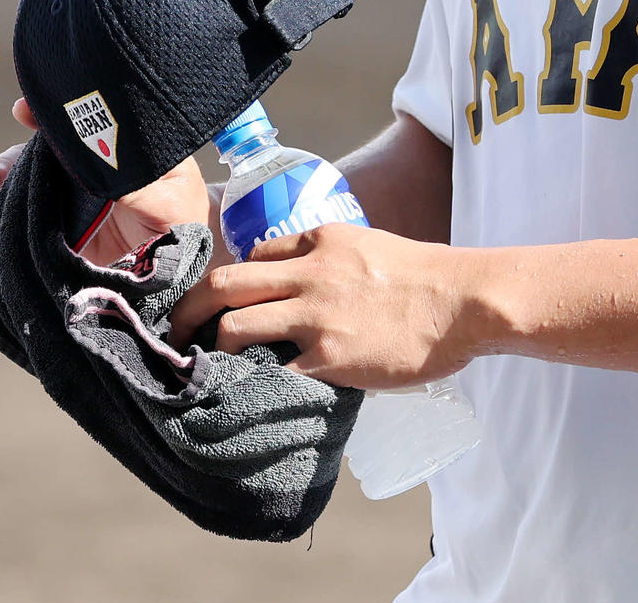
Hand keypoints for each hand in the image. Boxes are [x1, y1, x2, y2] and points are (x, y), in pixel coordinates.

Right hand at [0, 97, 211, 266]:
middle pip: (52, 149)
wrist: (185, 261)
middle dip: (19, 152)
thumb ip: (142, 188)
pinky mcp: (68, 224)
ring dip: (8, 176)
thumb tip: (107, 173)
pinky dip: (11, 205)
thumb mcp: (173, 199)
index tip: (25, 110)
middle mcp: (98, 165)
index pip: (86, 123)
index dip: (56, 116)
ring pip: (37, 176)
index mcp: (126, 148)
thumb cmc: (185, 218)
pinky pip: (34, 210)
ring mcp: (81, 194)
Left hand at [168, 223, 489, 387]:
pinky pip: (272, 371)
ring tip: (201, 370)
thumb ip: (339, 264)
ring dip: (211, 348)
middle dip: (189, 309)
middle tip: (174, 333)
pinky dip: (251, 382)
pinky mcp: (327, 357)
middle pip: (225, 283)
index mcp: (322, 241)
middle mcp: (309, 273)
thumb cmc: (429, 278)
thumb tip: (321, 292)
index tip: (221, 302)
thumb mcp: (375, 248)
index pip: (257, 254)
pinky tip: (243, 396)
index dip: (234, 280)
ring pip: (234, 326)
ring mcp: (315, 315)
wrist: (464, 300)